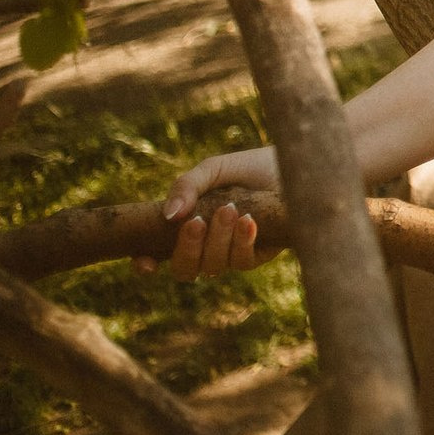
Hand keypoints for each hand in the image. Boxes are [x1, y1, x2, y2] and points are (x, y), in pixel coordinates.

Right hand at [136, 146, 280, 277]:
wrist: (290, 165)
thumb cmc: (246, 168)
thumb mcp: (212, 170)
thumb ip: (187, 187)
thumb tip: (169, 215)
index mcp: (184, 227)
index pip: (155, 254)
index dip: (144, 263)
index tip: (145, 261)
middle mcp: (203, 247)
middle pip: (183, 268)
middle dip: (187, 248)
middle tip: (197, 221)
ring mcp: (228, 254)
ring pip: (212, 266)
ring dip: (217, 239)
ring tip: (230, 209)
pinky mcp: (255, 256)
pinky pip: (242, 261)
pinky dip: (241, 242)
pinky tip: (248, 221)